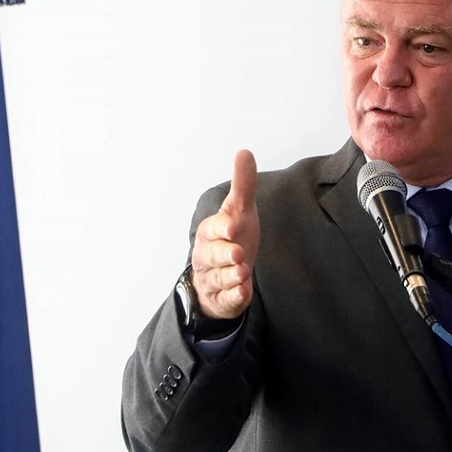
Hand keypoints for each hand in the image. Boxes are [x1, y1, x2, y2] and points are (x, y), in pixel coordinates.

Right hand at [190, 149, 258, 319]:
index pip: (212, 229)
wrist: (226, 272)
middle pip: (212, 256)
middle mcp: (207, 256)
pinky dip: (233, 297)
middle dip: (224, 254)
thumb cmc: (232, 237)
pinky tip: (243, 293)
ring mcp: (213, 279)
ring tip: (244, 273)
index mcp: (210, 233)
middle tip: (238, 254)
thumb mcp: (240, 210)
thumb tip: (244, 151)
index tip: (232, 227)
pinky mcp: (222, 299)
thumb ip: (243, 184)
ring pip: (218, 279)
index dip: (221, 229)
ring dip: (231, 277)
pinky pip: (225, 300)